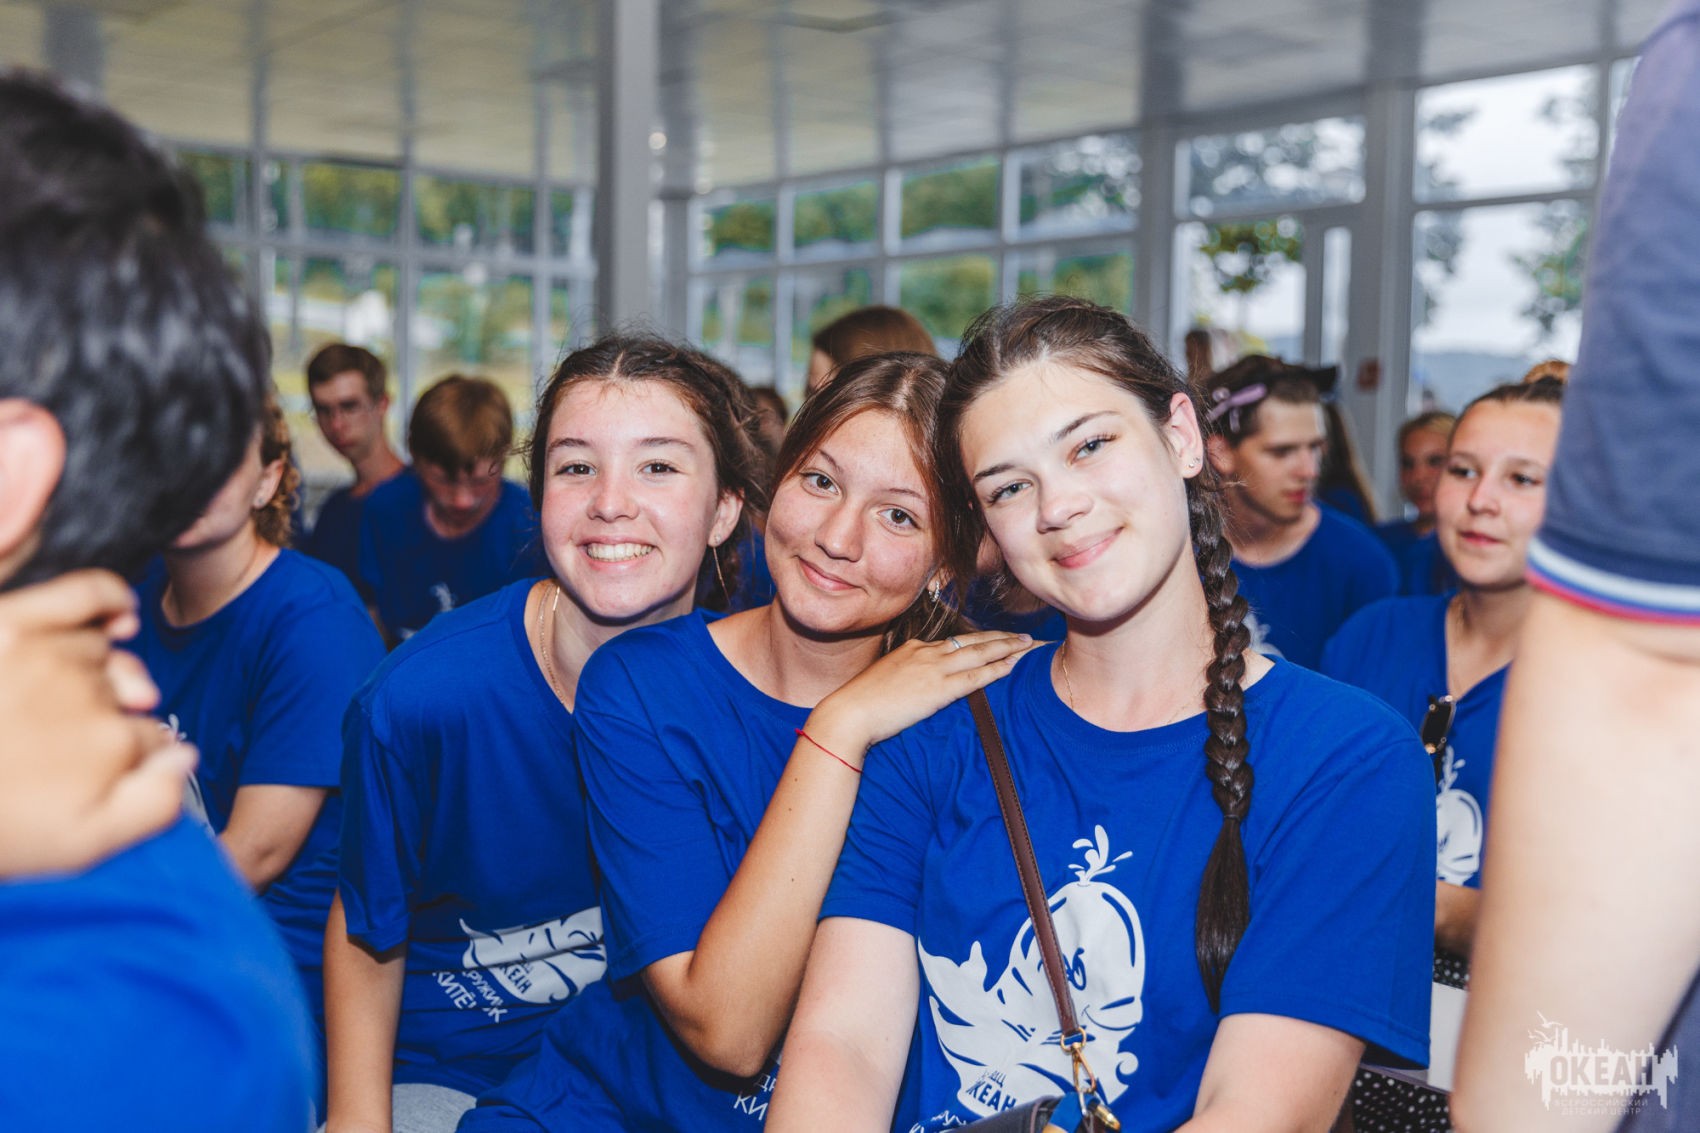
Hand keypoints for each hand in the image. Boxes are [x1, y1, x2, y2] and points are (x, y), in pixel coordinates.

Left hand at [0, 570, 196, 876]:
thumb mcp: (82, 845)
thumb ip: (152, 806)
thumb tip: (184, 757)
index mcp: (111, 744)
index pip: (152, 738)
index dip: (136, 758)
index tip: (112, 776)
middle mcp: (89, 694)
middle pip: (128, 696)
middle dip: (116, 716)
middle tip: (73, 748)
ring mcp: (50, 655)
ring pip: (103, 653)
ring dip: (103, 672)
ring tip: (73, 702)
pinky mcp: (14, 625)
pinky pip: (86, 593)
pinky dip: (109, 599)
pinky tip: (119, 616)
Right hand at [807, 631, 1034, 759]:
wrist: (850, 712)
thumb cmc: (861, 703)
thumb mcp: (885, 681)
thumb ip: (905, 678)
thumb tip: (915, 686)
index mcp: (914, 649)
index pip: (955, 641)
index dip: (980, 639)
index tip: (997, 638)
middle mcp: (927, 653)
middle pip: (973, 640)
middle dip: (1002, 637)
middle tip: (1025, 636)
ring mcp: (934, 669)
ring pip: (980, 652)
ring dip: (1007, 647)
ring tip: (1029, 645)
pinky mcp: (938, 689)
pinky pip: (975, 677)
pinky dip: (997, 669)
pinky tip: (1013, 666)